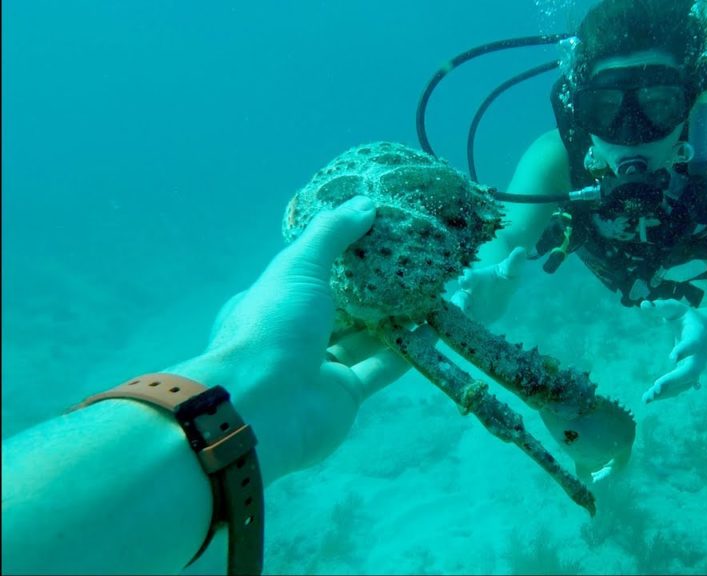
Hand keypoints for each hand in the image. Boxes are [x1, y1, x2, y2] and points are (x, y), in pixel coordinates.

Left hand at [174, 196, 406, 481]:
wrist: (263, 409)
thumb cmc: (273, 327)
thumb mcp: (298, 269)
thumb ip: (331, 235)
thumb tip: (365, 204)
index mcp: (272, 302)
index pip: (307, 274)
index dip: (338, 256)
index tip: (374, 237)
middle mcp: (294, 335)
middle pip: (339, 307)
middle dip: (373, 288)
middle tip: (411, 263)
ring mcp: (319, 367)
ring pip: (363, 337)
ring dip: (395, 318)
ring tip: (431, 291)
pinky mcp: (346, 394)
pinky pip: (381, 366)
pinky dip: (406, 350)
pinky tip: (433, 328)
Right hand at [450, 246, 526, 323]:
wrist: (498, 297)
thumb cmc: (502, 281)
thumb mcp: (510, 272)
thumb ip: (514, 263)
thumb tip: (521, 249)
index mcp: (476, 279)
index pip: (469, 277)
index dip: (467, 278)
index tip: (466, 278)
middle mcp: (467, 292)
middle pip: (459, 296)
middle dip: (459, 300)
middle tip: (462, 304)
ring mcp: (466, 306)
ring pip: (458, 311)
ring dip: (460, 315)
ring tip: (465, 318)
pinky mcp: (468, 318)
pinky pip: (463, 323)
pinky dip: (464, 325)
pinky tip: (469, 327)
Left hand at [639, 299, 706, 403]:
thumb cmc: (689, 318)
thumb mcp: (676, 308)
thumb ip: (662, 306)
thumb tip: (643, 304)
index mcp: (697, 337)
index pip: (692, 345)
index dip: (683, 351)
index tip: (671, 357)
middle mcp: (700, 357)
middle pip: (690, 371)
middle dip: (674, 380)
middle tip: (657, 386)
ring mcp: (696, 368)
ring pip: (684, 384)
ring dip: (667, 392)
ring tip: (647, 397)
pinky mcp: (689, 376)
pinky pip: (679, 388)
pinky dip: (666, 394)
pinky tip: (649, 398)